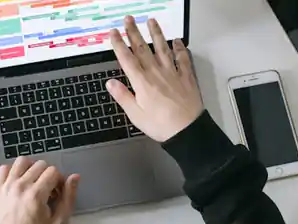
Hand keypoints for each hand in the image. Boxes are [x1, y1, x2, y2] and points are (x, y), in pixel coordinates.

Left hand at [0, 157, 79, 223]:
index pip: (53, 171)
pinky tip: (19, 183)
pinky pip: (5, 168)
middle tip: (47, 190)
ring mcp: (6, 186)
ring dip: (31, 168)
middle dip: (47, 175)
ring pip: (22, 161)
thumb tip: (75, 177)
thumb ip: (69, 197)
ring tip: (34, 182)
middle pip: (39, 164)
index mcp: (36, 194)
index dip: (59, 181)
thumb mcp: (59, 222)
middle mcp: (20, 186)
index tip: (57, 193)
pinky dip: (14, 171)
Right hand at [106, 16, 203, 141]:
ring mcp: (172, 73)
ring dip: (156, 33)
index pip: (127, 59)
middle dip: (134, 33)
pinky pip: (182, 59)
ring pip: (162, 48)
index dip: (119, 44)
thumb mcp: (135, 114)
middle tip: (128, 20)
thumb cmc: (161, 125)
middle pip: (143, 49)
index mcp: (142, 82)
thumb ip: (123, 96)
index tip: (113, 33)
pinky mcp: (186, 77)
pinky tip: (177, 41)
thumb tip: (110, 83)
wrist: (187, 130)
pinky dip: (180, 48)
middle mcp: (156, 73)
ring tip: (152, 21)